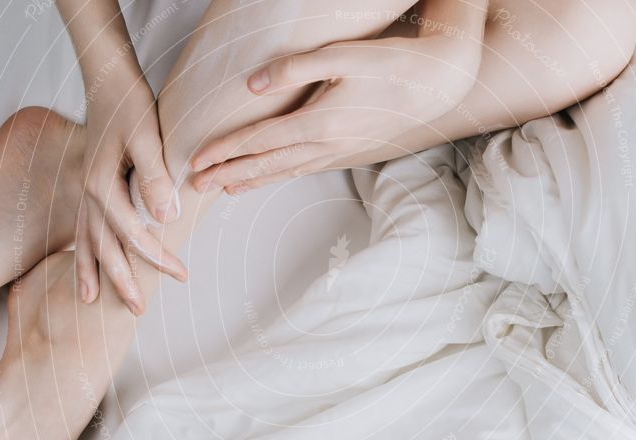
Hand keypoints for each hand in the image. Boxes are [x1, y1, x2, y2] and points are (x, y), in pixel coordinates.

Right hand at [76, 68, 185, 313]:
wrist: (110, 82)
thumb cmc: (132, 107)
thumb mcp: (148, 138)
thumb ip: (156, 178)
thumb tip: (167, 218)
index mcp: (102, 184)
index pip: (133, 233)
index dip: (158, 257)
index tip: (182, 275)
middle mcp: (88, 193)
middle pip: (103, 246)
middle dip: (122, 280)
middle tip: (138, 311)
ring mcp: (84, 192)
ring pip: (85, 240)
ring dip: (91, 272)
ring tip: (90, 301)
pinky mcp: (88, 188)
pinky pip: (81, 227)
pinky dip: (80, 250)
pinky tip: (83, 265)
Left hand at [189, 35, 480, 193]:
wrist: (438, 83)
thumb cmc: (391, 62)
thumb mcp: (342, 55)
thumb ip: (293, 68)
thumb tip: (252, 85)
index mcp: (321, 122)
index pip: (261, 140)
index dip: (227, 150)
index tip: (198, 161)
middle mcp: (328, 144)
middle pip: (268, 164)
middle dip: (230, 174)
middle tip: (197, 185)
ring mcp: (341, 151)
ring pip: (287, 171)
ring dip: (254, 179)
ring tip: (228, 188)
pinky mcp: (351, 150)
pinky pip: (308, 168)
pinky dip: (283, 175)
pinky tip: (273, 176)